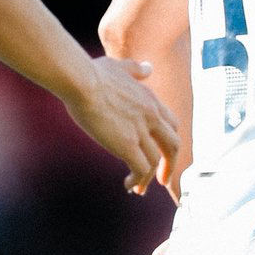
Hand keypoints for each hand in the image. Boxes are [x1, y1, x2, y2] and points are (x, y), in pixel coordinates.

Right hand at [63, 56, 182, 191]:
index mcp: (151, 100)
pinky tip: (129, 185)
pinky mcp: (127, 145)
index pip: (171, 125)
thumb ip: (136, 69)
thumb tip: (148, 68)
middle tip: (162, 178)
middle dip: (170, 164)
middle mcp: (152, 116)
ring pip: (155, 161)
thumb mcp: (120, 66)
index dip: (167, 141)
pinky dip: (138, 180)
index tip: (160, 152)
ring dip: (148, 178)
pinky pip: (141, 169)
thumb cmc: (92, 73)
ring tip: (138, 188)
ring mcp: (141, 131)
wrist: (81, 81)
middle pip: (173, 145)